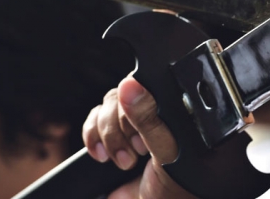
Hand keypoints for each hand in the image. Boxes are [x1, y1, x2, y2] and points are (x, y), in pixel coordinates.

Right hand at [82, 77, 195, 198]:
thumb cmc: (176, 184)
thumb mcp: (166, 152)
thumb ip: (150, 120)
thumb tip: (131, 86)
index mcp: (175, 108)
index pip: (151, 84)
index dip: (140, 103)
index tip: (143, 132)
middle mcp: (154, 109)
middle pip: (125, 94)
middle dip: (124, 127)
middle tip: (139, 150)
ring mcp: (132, 121)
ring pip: (107, 105)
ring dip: (110, 136)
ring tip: (126, 161)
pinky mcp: (112, 133)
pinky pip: (93, 119)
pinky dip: (93, 137)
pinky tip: (104, 156)